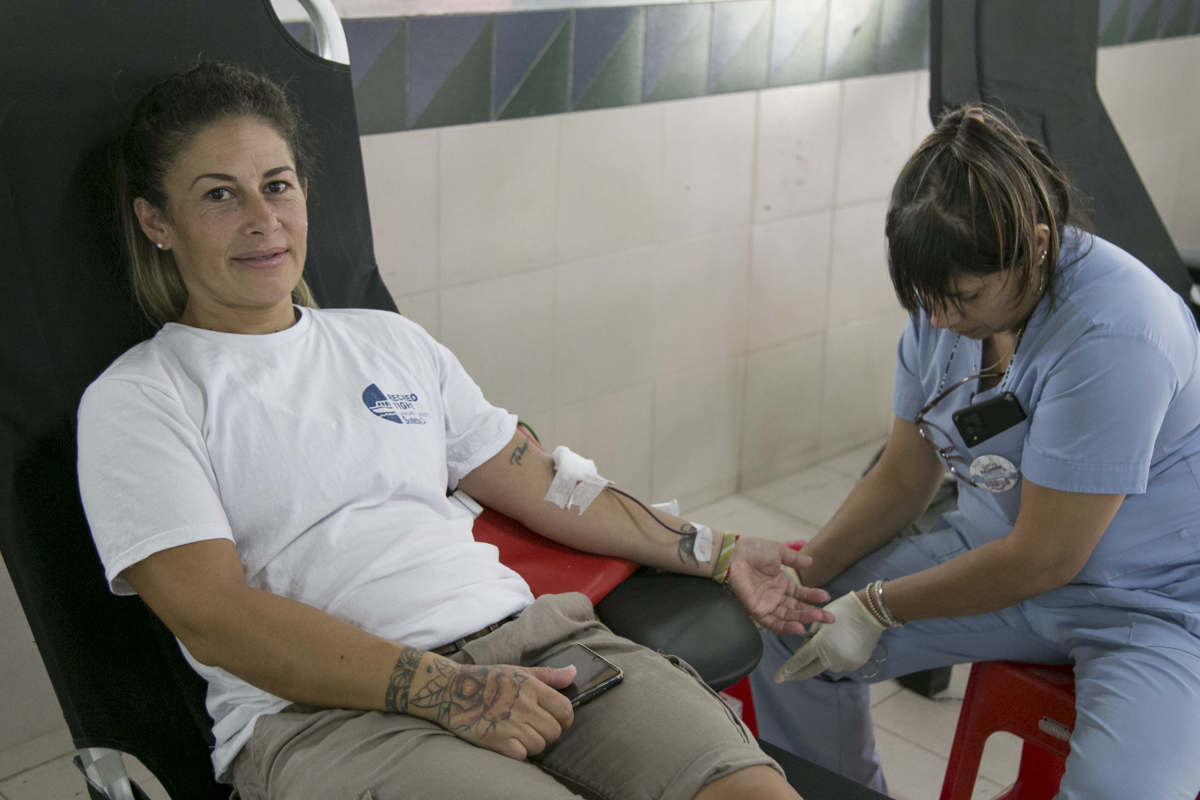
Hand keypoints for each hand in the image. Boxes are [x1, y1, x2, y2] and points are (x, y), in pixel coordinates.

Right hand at [410, 660, 575, 759]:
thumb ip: (548, 675)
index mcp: (531, 687)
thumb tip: (573, 673)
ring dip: (531, 743)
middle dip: (547, 733)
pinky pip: (521, 756)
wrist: (451, 691)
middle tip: (533, 728)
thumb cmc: (486, 680)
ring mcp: (511, 724)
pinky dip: (517, 753)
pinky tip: (507, 742)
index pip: (565, 710)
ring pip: (539, 745)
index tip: (556, 720)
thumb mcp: (518, 671)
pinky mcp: (497, 741)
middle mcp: (524, 705)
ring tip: (518, 733)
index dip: (565, 718)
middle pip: (554, 732)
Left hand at [725, 537, 834, 633]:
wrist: (734, 555)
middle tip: (830, 618)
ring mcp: (767, 604)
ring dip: (804, 618)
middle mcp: (775, 595)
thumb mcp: (778, 552)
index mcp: (780, 583)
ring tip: (819, 618)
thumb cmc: (753, 551)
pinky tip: (799, 627)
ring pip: (788, 616)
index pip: (800, 594)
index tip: (825, 597)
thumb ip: (794, 559)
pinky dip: (785, 626)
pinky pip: (773, 622)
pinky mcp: (757, 610)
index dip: (812, 596)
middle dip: (814, 613)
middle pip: (797, 608)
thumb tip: (810, 562)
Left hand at [774, 591, 884, 681]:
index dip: (787, 670)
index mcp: (820, 645)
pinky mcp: (855, 664)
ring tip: (822, 645)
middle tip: (787, 677)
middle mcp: (832, 659)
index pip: (799, 661)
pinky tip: (837, 645)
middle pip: (810, 670)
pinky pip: (839, 663)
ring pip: (825, 665)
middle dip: (797, 674)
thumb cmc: (842, 611)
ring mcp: (844, 663)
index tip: (778, 678)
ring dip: (819, 660)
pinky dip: (834, 657)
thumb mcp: (820, 621)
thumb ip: (809, 638)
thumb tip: (804, 651)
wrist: (870, 613)